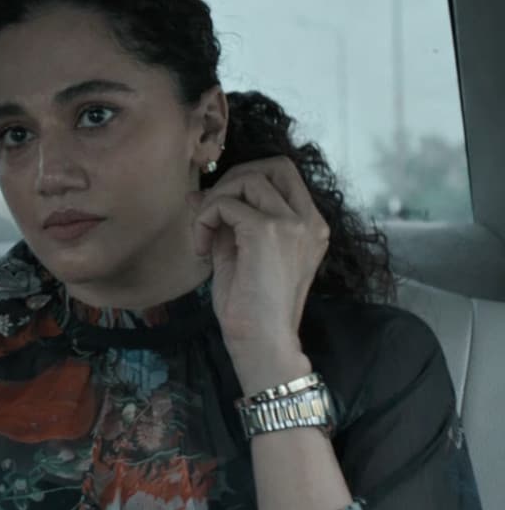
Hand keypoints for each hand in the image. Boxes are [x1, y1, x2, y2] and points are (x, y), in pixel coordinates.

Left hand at [192, 157, 327, 391]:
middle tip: (209, 214)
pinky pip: (225, 204)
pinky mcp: (268, 231)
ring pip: (246, 178)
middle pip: (271, 166)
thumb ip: (226, 221)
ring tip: (204, 237)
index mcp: (310, 225)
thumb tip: (198, 193)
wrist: (262, 343)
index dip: (246, 179)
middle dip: (232, 180)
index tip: (221, 210)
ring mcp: (293, 223)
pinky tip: (201, 249)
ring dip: (214, 201)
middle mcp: (309, 220)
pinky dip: (204, 220)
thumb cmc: (251, 308)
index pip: (283, 173)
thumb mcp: (238, 254)